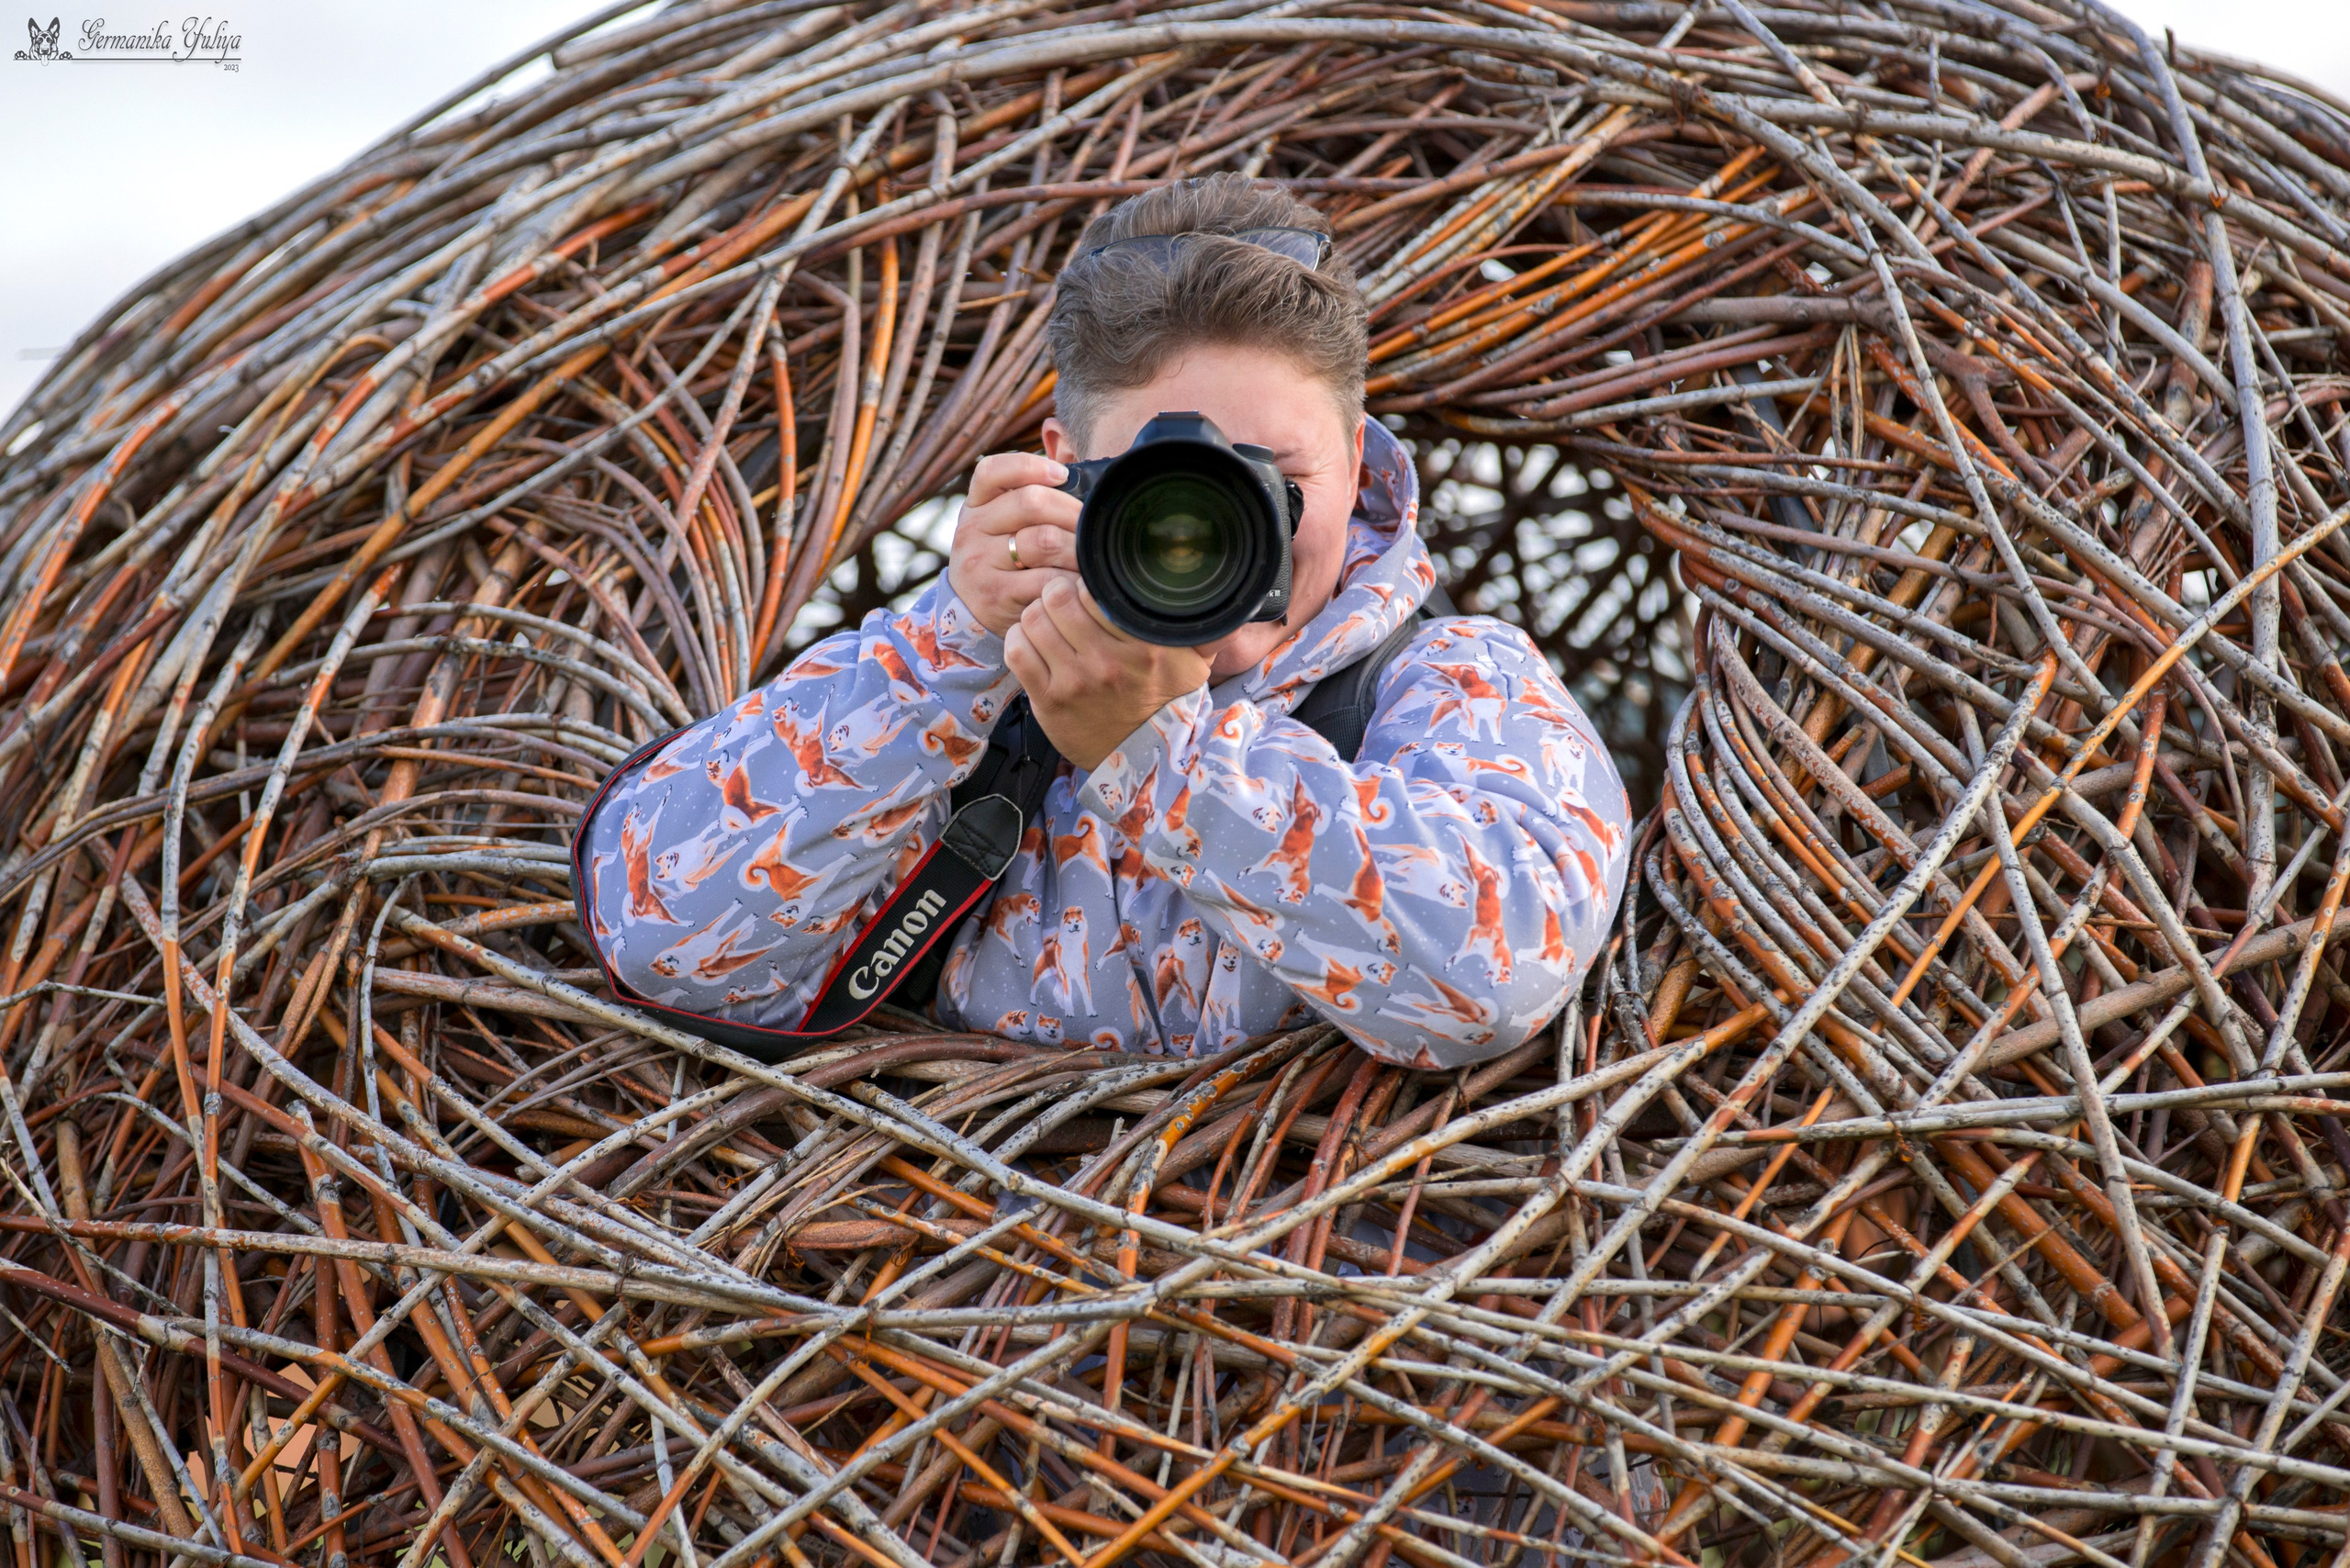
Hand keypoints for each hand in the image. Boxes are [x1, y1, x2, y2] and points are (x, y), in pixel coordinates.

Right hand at [947, 451, 1080, 637]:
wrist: (968, 612)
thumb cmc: (999, 559)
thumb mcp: (998, 525)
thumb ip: (1027, 503)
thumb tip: (1085, 484)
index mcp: (976, 505)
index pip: (993, 470)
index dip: (1032, 466)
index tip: (1062, 475)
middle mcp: (972, 530)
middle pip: (1031, 502)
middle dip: (1071, 510)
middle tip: (1092, 524)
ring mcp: (982, 563)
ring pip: (1044, 541)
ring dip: (1077, 547)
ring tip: (1091, 554)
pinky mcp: (998, 595)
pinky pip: (1048, 579)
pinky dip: (1072, 579)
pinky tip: (1080, 581)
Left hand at [1005, 576, 1209, 771]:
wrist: (1144, 759)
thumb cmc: (1166, 702)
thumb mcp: (1195, 662)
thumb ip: (1208, 628)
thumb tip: (1233, 603)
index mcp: (1144, 644)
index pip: (1097, 588)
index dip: (1086, 583)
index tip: (1089, 592)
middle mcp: (1109, 661)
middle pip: (1057, 597)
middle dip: (1057, 594)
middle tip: (1063, 603)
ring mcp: (1075, 682)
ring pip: (1033, 620)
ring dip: (1037, 616)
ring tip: (1049, 624)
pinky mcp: (1049, 700)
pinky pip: (1017, 650)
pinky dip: (1020, 640)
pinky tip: (1035, 645)